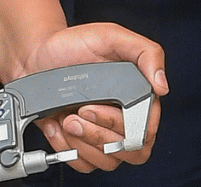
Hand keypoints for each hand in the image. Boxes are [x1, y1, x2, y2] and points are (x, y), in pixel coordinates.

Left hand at [9, 23, 166, 174]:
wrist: (38, 54)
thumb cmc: (75, 44)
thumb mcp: (112, 36)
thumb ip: (146, 53)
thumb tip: (162, 86)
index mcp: (137, 97)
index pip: (145, 130)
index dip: (120, 125)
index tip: (91, 107)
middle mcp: (123, 118)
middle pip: (130, 151)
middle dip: (99, 136)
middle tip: (77, 113)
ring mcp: (102, 133)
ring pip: (107, 161)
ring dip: (82, 143)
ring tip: (66, 118)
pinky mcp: (81, 144)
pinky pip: (84, 164)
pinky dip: (68, 149)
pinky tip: (58, 125)